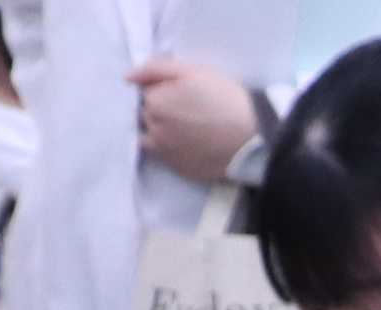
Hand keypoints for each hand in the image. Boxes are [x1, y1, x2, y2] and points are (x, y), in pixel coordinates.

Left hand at [129, 58, 259, 185]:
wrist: (254, 138)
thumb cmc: (225, 99)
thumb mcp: (193, 71)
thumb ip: (155, 70)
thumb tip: (127, 78)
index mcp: (155, 103)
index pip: (146, 93)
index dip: (164, 90)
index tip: (186, 94)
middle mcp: (154, 130)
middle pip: (147, 115)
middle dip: (162, 111)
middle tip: (191, 111)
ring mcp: (165, 153)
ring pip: (153, 137)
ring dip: (164, 131)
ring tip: (189, 129)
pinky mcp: (178, 169)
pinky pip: (166, 157)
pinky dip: (173, 149)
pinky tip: (192, 144)